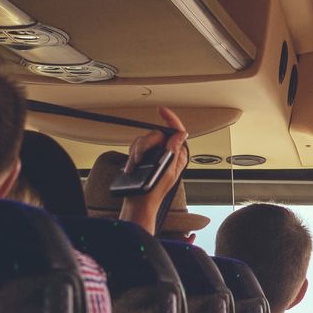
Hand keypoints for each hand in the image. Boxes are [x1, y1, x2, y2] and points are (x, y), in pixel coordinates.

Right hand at [116, 106, 187, 233]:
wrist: (139, 202)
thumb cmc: (155, 190)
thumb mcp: (168, 171)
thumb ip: (174, 151)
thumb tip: (181, 135)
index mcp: (177, 155)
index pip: (177, 132)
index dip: (171, 119)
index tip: (161, 111)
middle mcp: (166, 153)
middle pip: (156, 134)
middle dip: (146, 144)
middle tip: (140, 157)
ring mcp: (154, 155)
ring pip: (144, 140)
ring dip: (137, 151)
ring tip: (135, 164)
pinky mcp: (143, 157)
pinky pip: (136, 147)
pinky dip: (132, 155)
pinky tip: (132, 166)